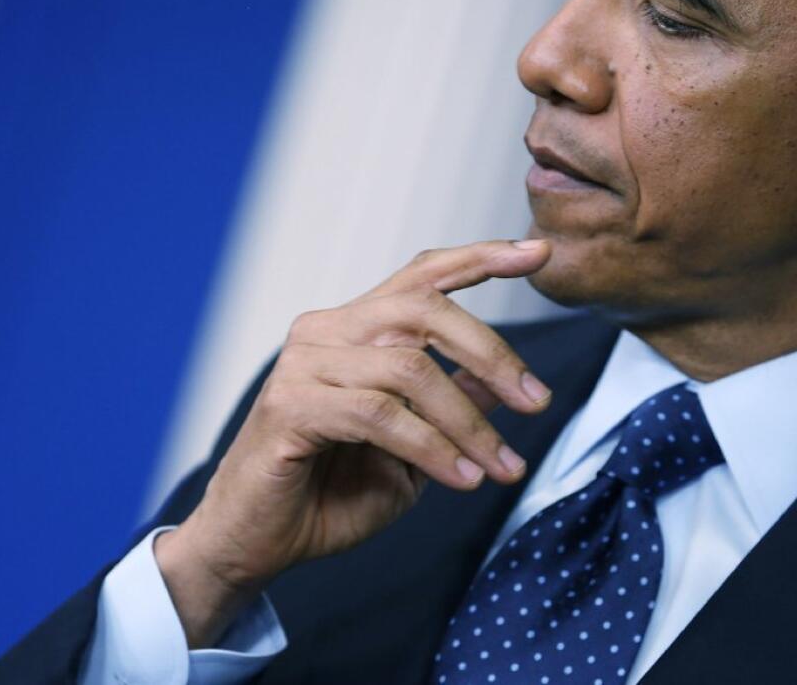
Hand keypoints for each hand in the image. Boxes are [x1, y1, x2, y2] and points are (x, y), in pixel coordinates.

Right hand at [154, 239, 552, 645]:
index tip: (538, 252)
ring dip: (469, 423)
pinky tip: (463, 480)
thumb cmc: (330, 494)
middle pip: (425, 310)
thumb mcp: (413, 446)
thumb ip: (450, 404)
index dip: (481, 258)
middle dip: (492, 353)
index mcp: (354, 328)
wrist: (258, 546)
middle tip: (538, 402)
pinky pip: (380, 415)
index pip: (422, 275)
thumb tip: (505, 382)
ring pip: (410, 369)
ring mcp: (303, 363)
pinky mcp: (290, 405)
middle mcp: (326, 330)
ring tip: (504, 467)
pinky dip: (433, 449)